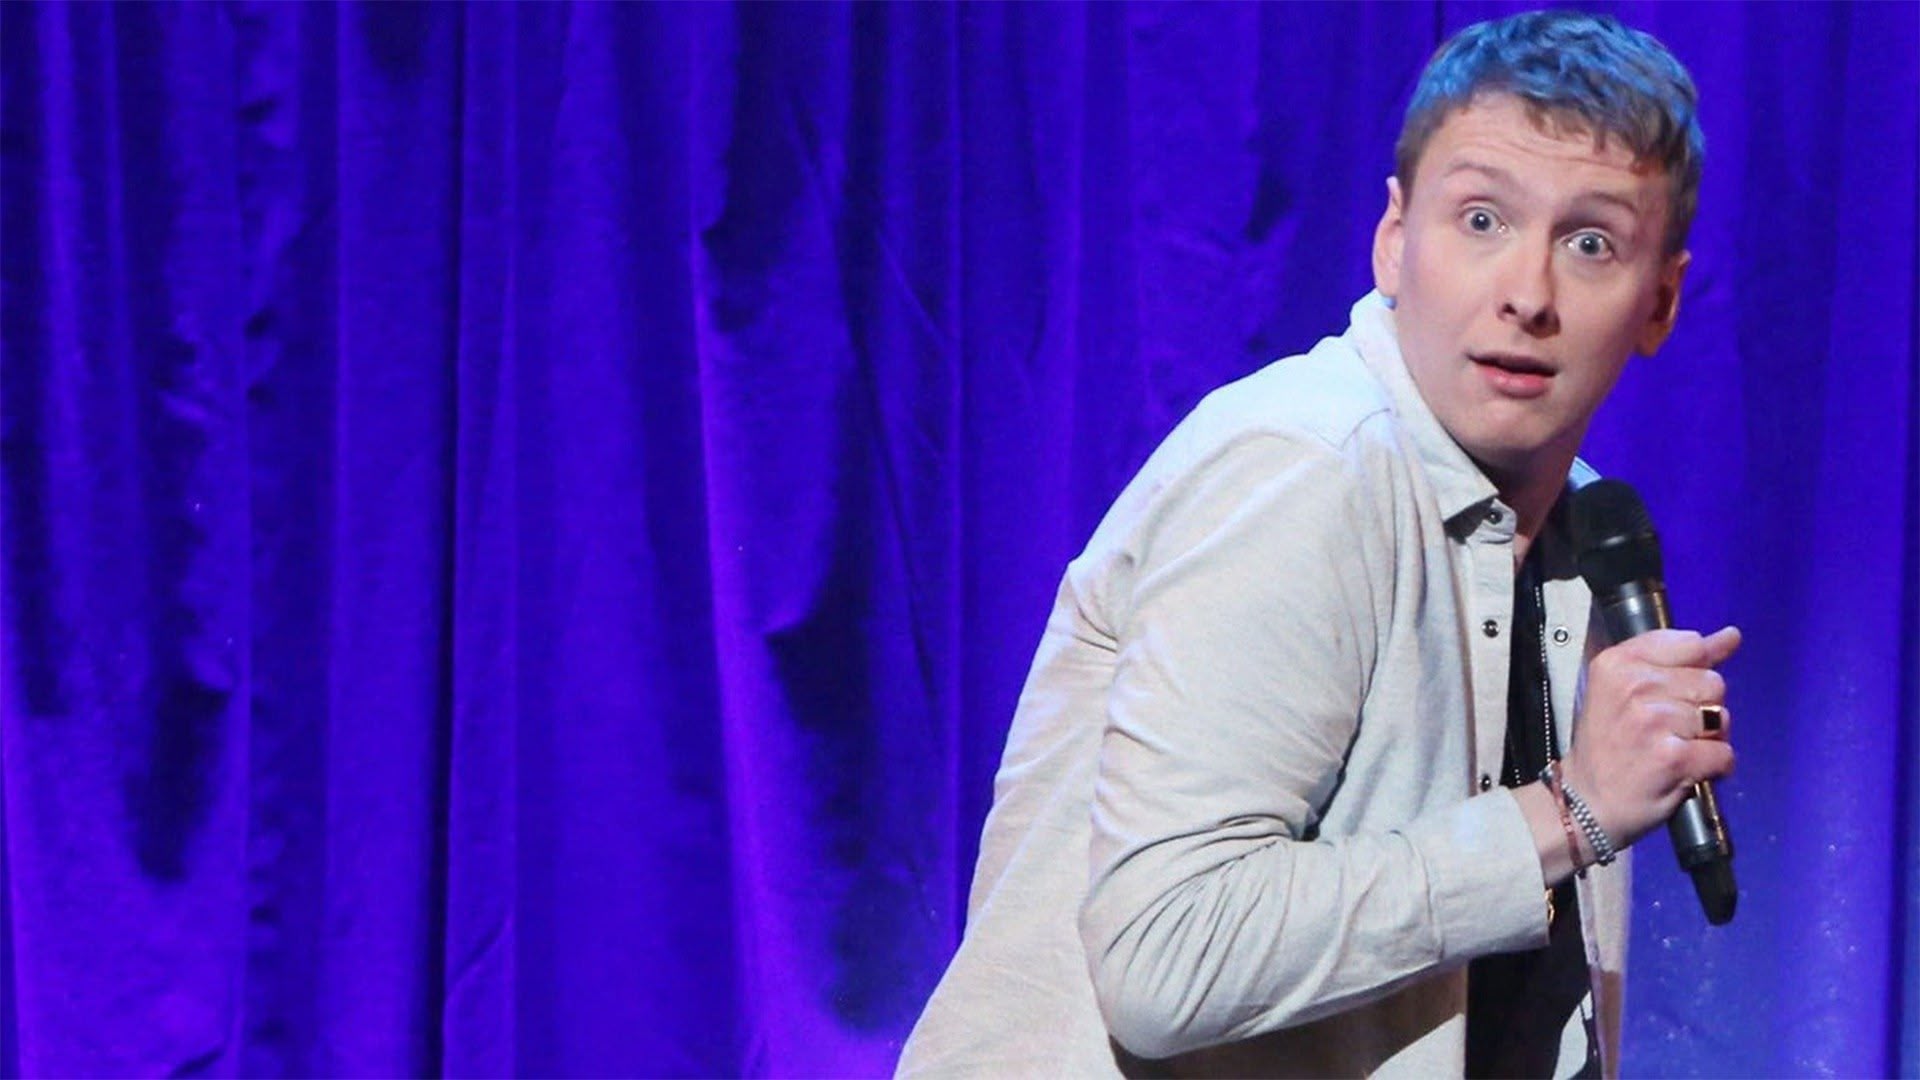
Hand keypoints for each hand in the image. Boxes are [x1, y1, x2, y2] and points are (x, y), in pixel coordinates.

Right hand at [1558, 626, 1739, 851]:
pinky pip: (1724, 754)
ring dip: (1707, 738)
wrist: (1585, 802)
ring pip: (1721, 717)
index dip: (1693, 672)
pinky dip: (1714, 767)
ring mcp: (1653, 721)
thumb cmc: (1608, 744)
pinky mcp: (1673, 757)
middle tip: (1667, 730)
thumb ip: (1678, 660)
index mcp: (1617, 662)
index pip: (1691, 645)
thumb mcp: (1625, 689)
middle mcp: (1633, 685)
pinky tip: (1687, 771)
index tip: (1671, 694)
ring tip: (1673, 750)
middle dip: (1702, 707)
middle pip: (1712, 682)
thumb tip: (1730, 636)